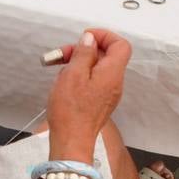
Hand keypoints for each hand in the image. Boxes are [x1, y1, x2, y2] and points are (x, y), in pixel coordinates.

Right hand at [46, 28, 129, 160]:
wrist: (71, 142)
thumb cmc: (70, 110)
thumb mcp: (73, 74)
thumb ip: (84, 53)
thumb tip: (90, 39)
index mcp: (112, 73)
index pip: (120, 45)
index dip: (104, 36)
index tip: (85, 38)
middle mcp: (115, 83)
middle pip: (106, 55)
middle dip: (83, 50)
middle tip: (61, 54)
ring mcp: (108, 94)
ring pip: (97, 68)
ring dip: (78, 63)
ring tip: (58, 69)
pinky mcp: (99, 103)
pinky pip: (93, 81)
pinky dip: (79, 76)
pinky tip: (64, 82)